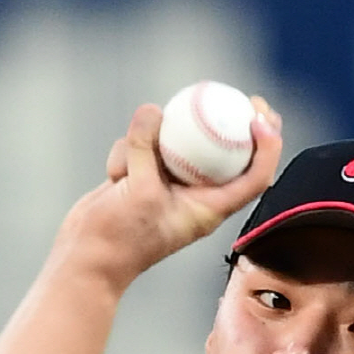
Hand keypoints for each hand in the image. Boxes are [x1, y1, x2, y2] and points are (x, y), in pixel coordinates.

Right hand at [55, 97, 282, 291]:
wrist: (87, 257)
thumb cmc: (120, 238)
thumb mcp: (138, 191)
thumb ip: (146, 148)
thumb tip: (153, 110)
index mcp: (209, 208)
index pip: (254, 179)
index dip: (267, 148)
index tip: (259, 117)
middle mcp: (196, 195)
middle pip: (229, 153)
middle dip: (240, 124)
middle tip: (245, 97)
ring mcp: (170, 183)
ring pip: (176, 140)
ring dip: (152, 140)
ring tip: (130, 164)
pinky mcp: (145, 174)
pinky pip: (142, 145)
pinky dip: (125, 153)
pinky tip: (112, 177)